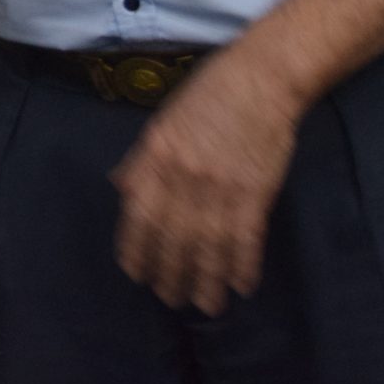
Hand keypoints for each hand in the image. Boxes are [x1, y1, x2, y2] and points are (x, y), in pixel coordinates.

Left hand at [110, 51, 301, 313]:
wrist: (261, 77)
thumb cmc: (208, 93)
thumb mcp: (162, 121)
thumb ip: (141, 159)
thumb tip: (121, 190)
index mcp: (155, 155)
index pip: (137, 214)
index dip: (135, 248)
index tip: (135, 273)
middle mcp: (183, 175)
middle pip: (172, 236)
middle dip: (169, 272)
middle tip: (169, 299)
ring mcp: (220, 185)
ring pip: (208, 244)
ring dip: (205, 279)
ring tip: (204, 306)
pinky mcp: (256, 190)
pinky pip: (246, 237)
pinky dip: (243, 264)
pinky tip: (240, 286)